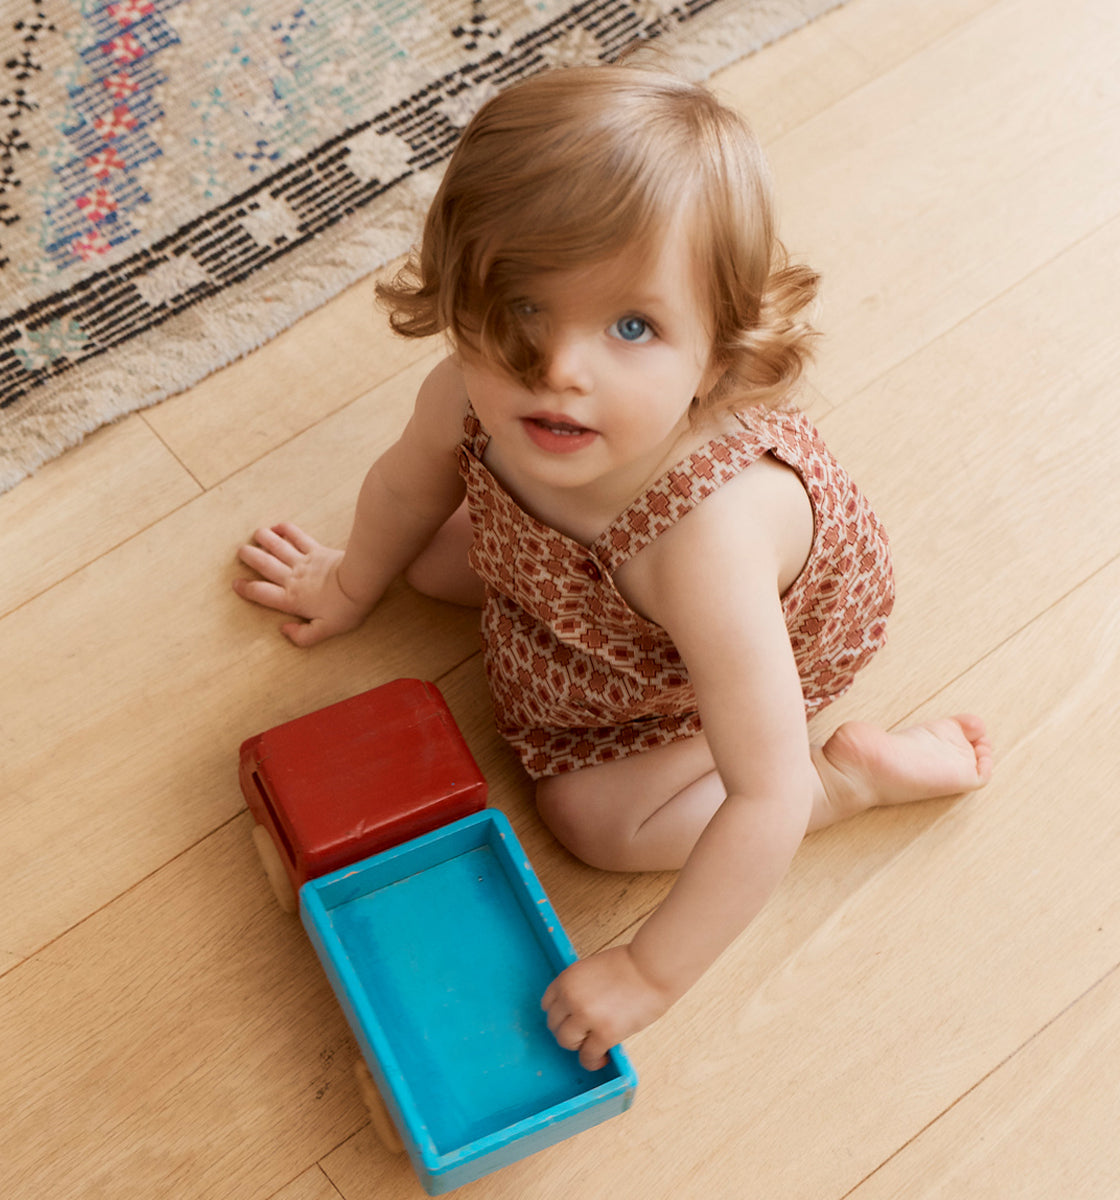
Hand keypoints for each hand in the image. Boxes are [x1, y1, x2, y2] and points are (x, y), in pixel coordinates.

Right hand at [233, 522, 369, 646]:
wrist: (361, 582)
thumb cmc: (345, 609)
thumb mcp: (325, 631)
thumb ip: (303, 636)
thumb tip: (284, 631)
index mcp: (292, 599)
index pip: (262, 593)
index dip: (247, 589)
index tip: (236, 584)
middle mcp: (293, 578)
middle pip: (265, 565)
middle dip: (250, 557)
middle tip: (240, 552)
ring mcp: (304, 562)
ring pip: (278, 548)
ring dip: (264, 539)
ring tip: (255, 535)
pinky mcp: (317, 550)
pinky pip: (298, 537)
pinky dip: (287, 530)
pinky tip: (278, 526)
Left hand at [541, 945, 674, 1070]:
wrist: (653, 968)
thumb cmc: (631, 965)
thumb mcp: (593, 969)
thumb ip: (581, 987)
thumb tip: (575, 1010)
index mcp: (567, 978)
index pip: (547, 1004)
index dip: (560, 1014)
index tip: (569, 1020)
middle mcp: (571, 997)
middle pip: (554, 1025)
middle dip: (569, 1030)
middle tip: (584, 1033)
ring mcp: (586, 1016)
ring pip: (566, 1042)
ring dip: (579, 1045)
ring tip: (593, 1044)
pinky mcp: (604, 1033)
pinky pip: (587, 1056)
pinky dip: (593, 1061)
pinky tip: (603, 1058)